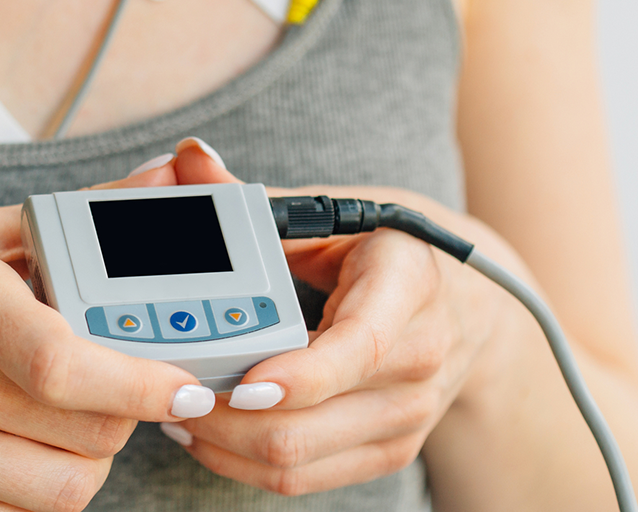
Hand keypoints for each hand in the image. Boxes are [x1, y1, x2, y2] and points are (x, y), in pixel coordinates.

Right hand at [0, 168, 215, 511]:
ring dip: (85, 458)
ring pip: (59, 490)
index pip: (68, 366)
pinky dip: (31, 491)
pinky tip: (12, 447)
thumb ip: (69, 218)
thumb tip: (167, 180)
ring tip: (64, 419)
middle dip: (123, 412)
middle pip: (86, 434)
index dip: (144, 384)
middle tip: (116, 386)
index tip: (187, 386)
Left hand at [139, 139, 516, 496]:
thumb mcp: (335, 215)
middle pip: (306, 421)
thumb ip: (257, 200)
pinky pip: (303, 479)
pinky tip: (206, 435)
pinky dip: (243, 464)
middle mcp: (418, 360)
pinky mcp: (388, 451)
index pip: (357, 347)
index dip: (296, 374)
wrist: (470, 308)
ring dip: (221, 444)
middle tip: (168, 388)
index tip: (240, 381)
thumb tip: (188, 158)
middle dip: (223, 414)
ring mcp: (407, 417)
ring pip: (296, 460)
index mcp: (408, 286)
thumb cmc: (387, 254)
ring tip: (174, 411)